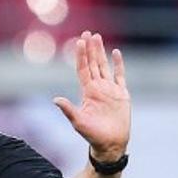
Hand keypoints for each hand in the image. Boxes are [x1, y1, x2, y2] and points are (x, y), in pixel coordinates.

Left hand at [54, 32, 130, 161]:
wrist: (111, 144)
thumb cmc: (93, 136)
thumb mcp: (79, 122)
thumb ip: (68, 110)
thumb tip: (55, 100)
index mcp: (88, 92)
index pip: (83, 69)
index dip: (81, 56)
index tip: (79, 41)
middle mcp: (98, 88)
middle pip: (93, 64)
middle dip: (90, 48)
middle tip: (87, 32)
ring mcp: (110, 90)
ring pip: (104, 66)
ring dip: (101, 52)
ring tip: (97, 37)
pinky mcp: (122, 94)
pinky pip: (120, 76)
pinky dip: (118, 64)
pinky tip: (116, 53)